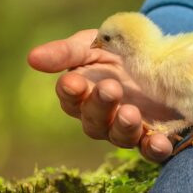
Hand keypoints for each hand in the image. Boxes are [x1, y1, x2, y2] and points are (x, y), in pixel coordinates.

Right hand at [28, 29, 179, 161]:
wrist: (156, 54)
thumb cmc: (116, 49)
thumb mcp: (92, 44)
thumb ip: (66, 52)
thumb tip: (32, 58)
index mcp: (84, 92)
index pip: (71, 97)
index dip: (71, 91)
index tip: (74, 82)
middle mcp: (102, 115)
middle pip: (94, 120)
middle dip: (100, 106)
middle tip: (110, 88)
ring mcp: (127, 127)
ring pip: (119, 137)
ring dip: (124, 128)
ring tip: (131, 113)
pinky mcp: (153, 134)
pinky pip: (151, 148)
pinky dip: (155, 148)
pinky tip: (161, 142)